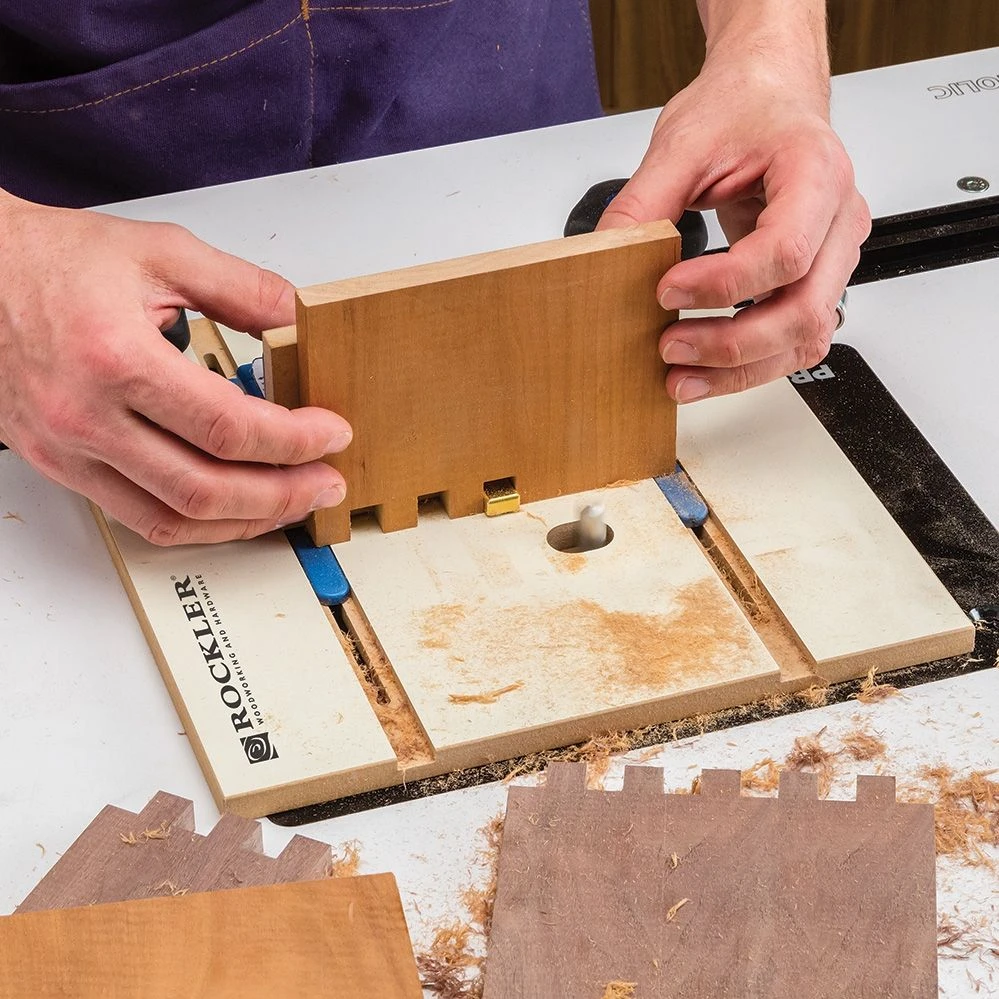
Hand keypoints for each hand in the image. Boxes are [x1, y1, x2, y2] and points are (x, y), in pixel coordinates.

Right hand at [0, 192, 349, 544]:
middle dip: (283, 493)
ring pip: (173, 519)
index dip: (293, 440)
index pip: (226, 426)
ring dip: (246, 521)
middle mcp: (86, 415)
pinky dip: (198, 524)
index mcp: (115, 358)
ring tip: (293, 502)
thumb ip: (239, 287)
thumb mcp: (160, 251)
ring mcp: (69, 450)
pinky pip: (139, 519)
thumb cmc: (53, 261)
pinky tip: (235, 509)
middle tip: (327, 482)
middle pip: (205, 489)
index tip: (331, 433)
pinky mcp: (61, 465)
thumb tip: (300, 318)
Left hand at [598, 38, 870, 401]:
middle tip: (669, 347)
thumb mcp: (682, 143)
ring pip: (805, 339)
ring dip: (741, 370)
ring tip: (680, 378)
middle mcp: (839, 221)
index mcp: (817, 173)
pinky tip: (705, 370)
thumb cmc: (742, 108)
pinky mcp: (816, 281)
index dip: (723, 285)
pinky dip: (749, 364)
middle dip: (731, 344)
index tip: (666, 292)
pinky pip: (794, 340)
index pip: (784, 251)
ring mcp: (834, 257)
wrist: (769, 97)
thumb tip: (604, 256)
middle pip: (803, 311)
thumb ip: (643, 203)